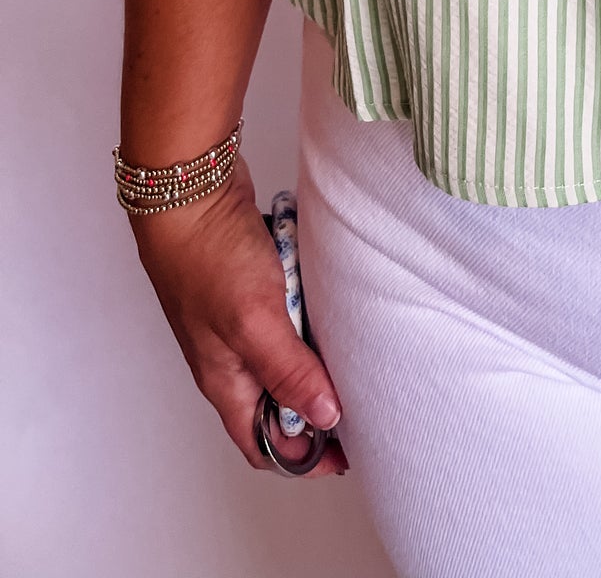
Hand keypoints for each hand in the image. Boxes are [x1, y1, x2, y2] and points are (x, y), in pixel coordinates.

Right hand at [128, 153, 347, 474]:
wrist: (189, 190)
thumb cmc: (209, 257)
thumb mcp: (255, 322)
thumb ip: (289, 371)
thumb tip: (326, 418)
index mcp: (226, 380)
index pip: (263, 443)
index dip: (304, 456)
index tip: (348, 450)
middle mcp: (232, 356)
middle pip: (280, 401)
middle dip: (320, 404)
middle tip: (365, 396)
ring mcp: (243, 319)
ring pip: (290, 351)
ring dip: (320, 350)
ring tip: (357, 346)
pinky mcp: (254, 284)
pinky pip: (292, 309)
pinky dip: (314, 307)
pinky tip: (336, 297)